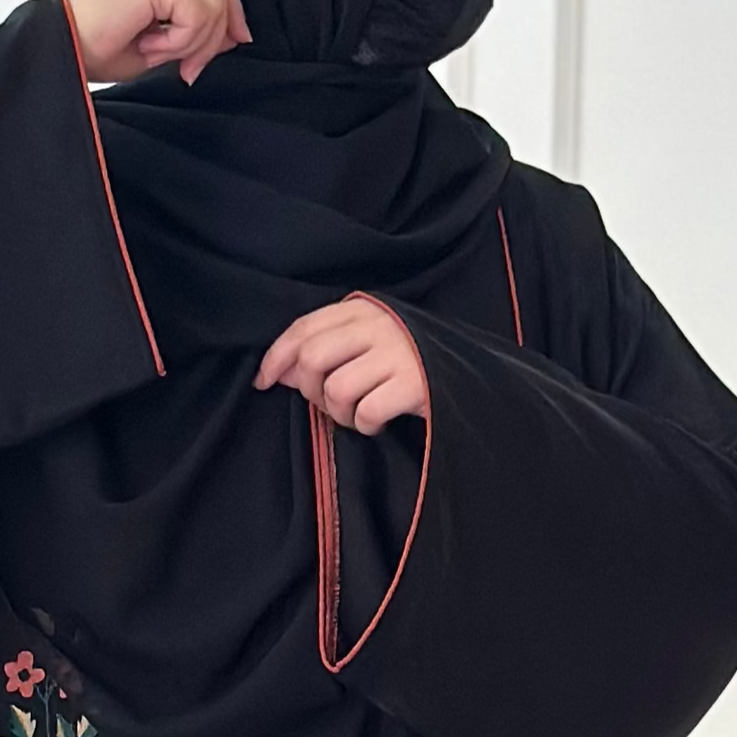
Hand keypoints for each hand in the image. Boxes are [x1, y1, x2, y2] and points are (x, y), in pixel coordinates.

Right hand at [67, 0, 251, 85]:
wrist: (62, 51)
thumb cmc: (96, 50)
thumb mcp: (159, 40)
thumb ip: (192, 30)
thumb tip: (232, 36)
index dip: (230, 8)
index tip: (235, 41)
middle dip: (217, 33)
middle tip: (192, 68)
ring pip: (212, 2)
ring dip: (194, 42)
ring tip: (160, 55)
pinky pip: (196, 13)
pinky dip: (181, 41)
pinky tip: (151, 47)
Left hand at [254, 298, 428, 435]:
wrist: (472, 375)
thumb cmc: (411, 361)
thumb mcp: (370, 344)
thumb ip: (328, 350)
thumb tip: (283, 373)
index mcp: (364, 310)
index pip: (304, 327)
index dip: (276, 356)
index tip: (264, 381)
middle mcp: (379, 325)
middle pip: (313, 358)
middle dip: (310, 391)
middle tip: (328, 404)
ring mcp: (398, 354)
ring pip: (336, 389)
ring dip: (339, 414)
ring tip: (357, 414)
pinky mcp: (414, 385)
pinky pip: (366, 413)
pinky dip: (365, 426)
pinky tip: (378, 423)